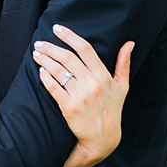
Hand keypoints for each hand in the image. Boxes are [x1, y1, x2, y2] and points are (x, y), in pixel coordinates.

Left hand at [33, 24, 132, 166]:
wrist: (103, 138)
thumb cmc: (112, 110)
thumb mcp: (122, 87)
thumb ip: (123, 63)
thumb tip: (130, 43)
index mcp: (103, 75)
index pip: (85, 48)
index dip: (69, 36)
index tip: (57, 28)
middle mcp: (92, 83)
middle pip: (68, 58)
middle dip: (51, 47)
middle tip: (39, 43)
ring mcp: (80, 96)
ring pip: (58, 71)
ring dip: (45, 60)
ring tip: (37, 54)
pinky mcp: (69, 107)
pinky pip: (53, 88)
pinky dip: (45, 77)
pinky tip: (40, 71)